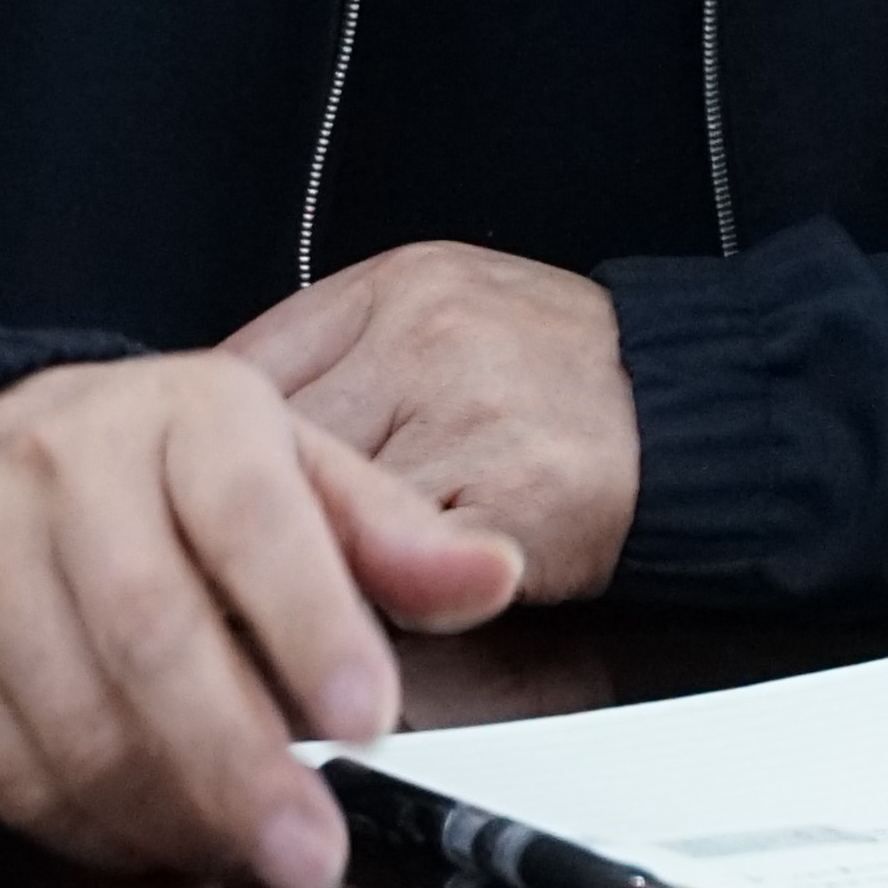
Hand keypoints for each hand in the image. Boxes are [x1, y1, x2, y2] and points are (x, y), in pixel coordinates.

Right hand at [0, 355, 527, 887]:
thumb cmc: (177, 474)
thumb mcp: (299, 470)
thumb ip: (392, 536)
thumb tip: (491, 577)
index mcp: (186, 412)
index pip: (251, 518)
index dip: (309, 625)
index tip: (369, 721)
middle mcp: (64, 468)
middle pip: (151, 635)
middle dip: (240, 764)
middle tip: (313, 856)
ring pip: (75, 719)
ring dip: (172, 812)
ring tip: (248, 853)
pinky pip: (11, 772)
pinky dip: (95, 828)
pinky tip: (158, 834)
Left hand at [224, 246, 640, 607]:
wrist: (696, 407)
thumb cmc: (562, 366)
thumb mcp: (441, 302)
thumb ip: (338, 346)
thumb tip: (216, 411)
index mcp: (397, 288)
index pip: (245, 373)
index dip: (206, 450)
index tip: (192, 494)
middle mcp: (423, 343)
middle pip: (273, 453)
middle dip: (251, 515)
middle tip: (234, 561)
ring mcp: (464, 428)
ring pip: (326, 519)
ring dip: (308, 563)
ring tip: (301, 589)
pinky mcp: (501, 517)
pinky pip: (397, 577)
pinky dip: (381, 599)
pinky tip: (387, 598)